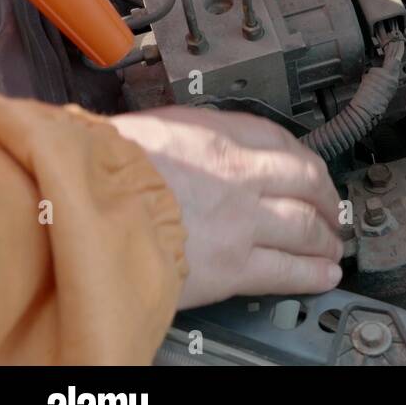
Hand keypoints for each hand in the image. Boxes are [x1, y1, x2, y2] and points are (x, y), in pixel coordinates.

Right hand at [109, 106, 343, 308]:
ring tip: (333, 243)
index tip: (310, 169)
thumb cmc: (95, 171)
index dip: (303, 159)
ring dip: (325, 237)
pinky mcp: (232, 266)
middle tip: (333, 207)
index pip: (279, 141)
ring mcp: (241, 222)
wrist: (72, 208)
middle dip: (326, 197)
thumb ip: (188, 140)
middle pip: (306, 182)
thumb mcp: (150, 132)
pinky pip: (287, 270)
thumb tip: (200, 148)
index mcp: (216, 138)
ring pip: (305, 227)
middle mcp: (238, 176)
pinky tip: (326, 273)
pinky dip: (313, 273)